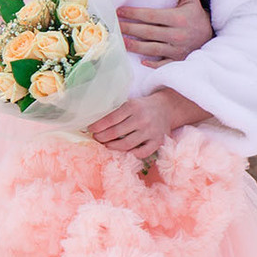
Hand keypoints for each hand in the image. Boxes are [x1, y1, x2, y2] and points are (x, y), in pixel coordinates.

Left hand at [89, 87, 209, 156]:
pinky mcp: (158, 142)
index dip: (97, 126)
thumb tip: (94, 124)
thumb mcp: (130, 103)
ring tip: (106, 145)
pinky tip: (124, 151)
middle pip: (115, 133)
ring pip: (126, 145)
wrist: (166, 108)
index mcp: (133, 106)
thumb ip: (116, 112)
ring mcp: (151, 131)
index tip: (90, 129)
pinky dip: (130, 153)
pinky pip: (141, 153)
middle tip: (96, 138)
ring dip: (112, 147)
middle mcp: (142, 119)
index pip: (110, 119)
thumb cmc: (142, 107)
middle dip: (101, 137)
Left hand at [117, 0, 210, 66]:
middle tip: (114, 26)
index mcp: (178, 18)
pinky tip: (140, 60)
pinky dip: (152, 63)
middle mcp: (177, 35)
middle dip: (128, 28)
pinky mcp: (178, 60)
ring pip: (151, 49)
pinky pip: (163, 64)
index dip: (134, 13)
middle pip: (147, 32)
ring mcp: (177, 50)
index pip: (151, 16)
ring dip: (134, 46)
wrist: (211, 35)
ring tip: (120, 41)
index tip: (120, 11)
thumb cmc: (196, 15)